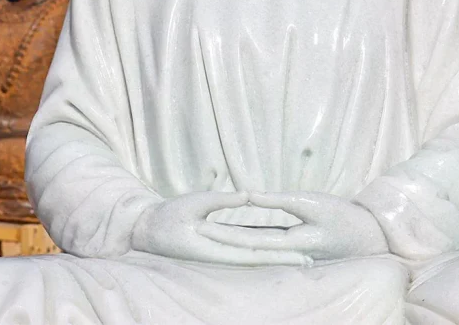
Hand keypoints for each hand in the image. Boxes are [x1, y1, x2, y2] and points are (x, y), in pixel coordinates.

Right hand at [130, 192, 309, 266]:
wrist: (146, 231)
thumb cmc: (166, 217)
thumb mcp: (192, 203)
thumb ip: (220, 201)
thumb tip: (248, 195)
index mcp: (217, 249)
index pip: (256, 254)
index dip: (281, 256)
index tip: (302, 257)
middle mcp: (222, 256)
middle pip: (261, 259)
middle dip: (286, 262)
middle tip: (312, 263)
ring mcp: (221, 253)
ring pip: (255, 257)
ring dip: (277, 259)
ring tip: (302, 260)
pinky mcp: (219, 247)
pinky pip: (245, 251)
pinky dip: (263, 253)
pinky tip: (277, 252)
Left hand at [197, 191, 388, 262]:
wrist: (369, 235)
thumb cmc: (342, 216)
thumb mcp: (310, 202)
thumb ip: (278, 200)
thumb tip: (249, 195)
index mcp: (292, 243)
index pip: (249, 240)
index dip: (224, 233)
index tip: (202, 226)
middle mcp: (287, 253)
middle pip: (247, 248)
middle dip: (221, 241)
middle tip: (195, 231)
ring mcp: (291, 253)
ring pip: (255, 249)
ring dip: (232, 243)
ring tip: (208, 235)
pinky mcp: (295, 249)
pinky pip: (266, 247)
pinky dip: (248, 243)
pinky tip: (235, 239)